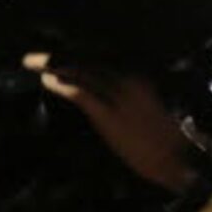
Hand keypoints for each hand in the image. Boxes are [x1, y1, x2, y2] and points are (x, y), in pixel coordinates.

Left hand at [31, 59, 198, 191]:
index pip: (103, 57)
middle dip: (63, 54)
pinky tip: (47, 81)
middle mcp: (129, 83)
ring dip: (55, 66)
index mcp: (140, 79)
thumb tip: (103, 87)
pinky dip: (61, 87)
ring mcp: (118, 99)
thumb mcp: (149, 109)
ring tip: (35, 62)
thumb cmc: (165, 140)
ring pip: (81, 73)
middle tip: (39, 53)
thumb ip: (130, 94)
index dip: (80, 52)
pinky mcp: (107, 116)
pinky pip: (79, 94)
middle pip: (89, 61)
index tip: (62, 47)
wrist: (176, 163)